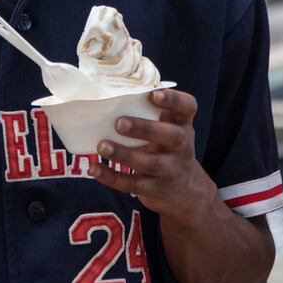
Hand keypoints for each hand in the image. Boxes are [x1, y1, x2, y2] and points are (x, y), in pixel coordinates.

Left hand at [88, 88, 216, 225]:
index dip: (172, 100)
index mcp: (183, 123)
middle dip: (145, 129)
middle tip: (119, 123)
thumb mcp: (168, 127)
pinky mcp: (156, 189)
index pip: (187, 107)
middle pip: (171, 136)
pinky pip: (134, 184)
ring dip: (124, 155)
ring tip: (102, 146)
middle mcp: (182, 145)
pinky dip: (112, 178)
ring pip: (151, 163)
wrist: (185, 189)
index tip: (153, 94)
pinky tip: (95, 169)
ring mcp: (171, 169)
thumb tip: (107, 93)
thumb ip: (150, 112)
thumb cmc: (166, 146)